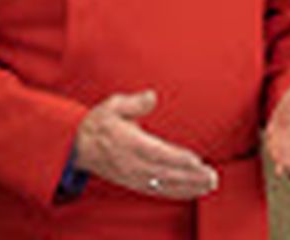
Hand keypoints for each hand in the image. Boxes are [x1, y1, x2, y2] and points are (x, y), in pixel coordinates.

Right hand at [74, 90, 216, 199]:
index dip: (176, 157)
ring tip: (208, 185)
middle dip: (190, 176)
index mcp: (127, 142)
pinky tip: (192, 192)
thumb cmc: (98, 125)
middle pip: (164, 173)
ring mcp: (132, 176)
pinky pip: (158, 191)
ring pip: (164, 185)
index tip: (196, 159)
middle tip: (212, 176)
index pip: (156, 152)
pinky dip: (177, 193)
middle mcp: (131, 162)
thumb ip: (133, 103)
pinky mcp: (134, 183)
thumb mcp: (112, 106)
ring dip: (188, 187)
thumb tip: (152, 96)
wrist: (77, 147)